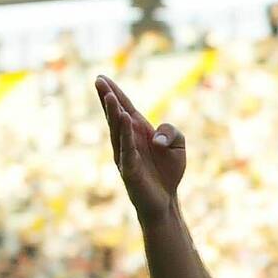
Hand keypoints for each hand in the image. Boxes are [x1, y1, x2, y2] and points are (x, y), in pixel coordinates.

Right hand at [95, 74, 184, 222]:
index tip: (102, 77)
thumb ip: (173, 132)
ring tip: (109, 96)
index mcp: (138, 132)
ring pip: (118, 131)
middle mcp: (128, 141)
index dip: (115, 93)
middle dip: (108, 98)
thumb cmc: (168, 172)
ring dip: (114, 113)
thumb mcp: (178, 146)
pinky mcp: (130, 170)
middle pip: (116, 116)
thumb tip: (158, 137)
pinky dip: (126, 135)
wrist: (166, 201)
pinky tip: (123, 120)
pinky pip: (127, 150)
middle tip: (99, 80)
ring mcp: (125, 155)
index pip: (124, 108)